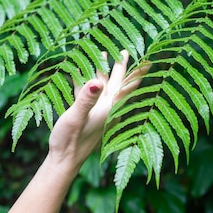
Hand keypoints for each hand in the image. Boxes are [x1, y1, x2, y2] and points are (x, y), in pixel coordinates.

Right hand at [47, 51, 146, 171]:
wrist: (63, 162)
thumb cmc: (70, 142)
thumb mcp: (75, 118)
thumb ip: (85, 100)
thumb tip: (95, 82)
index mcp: (109, 108)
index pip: (127, 87)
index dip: (138, 73)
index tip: (150, 60)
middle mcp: (105, 108)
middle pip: (116, 83)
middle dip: (120, 66)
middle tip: (124, 50)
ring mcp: (95, 111)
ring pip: (101, 86)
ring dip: (102, 71)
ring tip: (103, 53)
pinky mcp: (83, 114)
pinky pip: (86, 92)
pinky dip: (85, 81)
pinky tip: (78, 71)